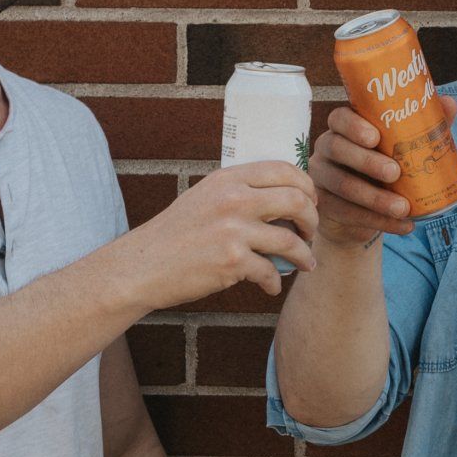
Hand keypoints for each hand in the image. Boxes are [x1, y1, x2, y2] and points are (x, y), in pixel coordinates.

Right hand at [128, 162, 316, 306]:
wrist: (143, 265)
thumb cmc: (177, 234)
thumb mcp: (205, 197)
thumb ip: (239, 192)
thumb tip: (283, 197)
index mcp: (228, 179)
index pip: (284, 170)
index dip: (306, 187)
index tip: (310, 203)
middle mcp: (233, 200)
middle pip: (297, 201)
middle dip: (312, 220)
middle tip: (310, 233)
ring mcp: (232, 231)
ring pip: (291, 241)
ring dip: (305, 255)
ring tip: (306, 263)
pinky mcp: (231, 262)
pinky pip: (271, 272)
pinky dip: (275, 283)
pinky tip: (271, 287)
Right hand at [309, 93, 456, 246]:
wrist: (365, 213)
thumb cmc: (385, 169)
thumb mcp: (403, 147)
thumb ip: (422, 125)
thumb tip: (450, 103)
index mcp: (345, 127)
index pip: (340, 118)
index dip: (353, 126)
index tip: (375, 137)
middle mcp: (327, 147)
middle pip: (337, 148)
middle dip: (367, 161)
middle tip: (395, 173)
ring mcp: (322, 177)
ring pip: (342, 185)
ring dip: (375, 198)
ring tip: (403, 208)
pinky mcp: (324, 206)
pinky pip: (348, 214)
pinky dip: (379, 221)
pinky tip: (404, 226)